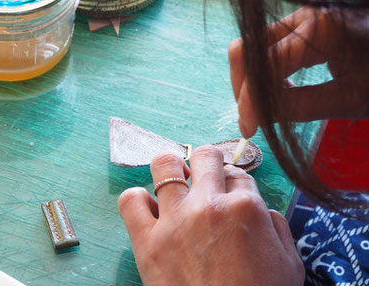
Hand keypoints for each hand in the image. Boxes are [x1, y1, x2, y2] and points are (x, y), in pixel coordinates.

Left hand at [119, 146, 303, 285]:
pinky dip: (137, 199)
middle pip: (204, 156)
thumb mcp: (289, 263)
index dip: (234, 183)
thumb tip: (260, 209)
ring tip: (174, 184)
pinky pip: (130, 200)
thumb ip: (275, 227)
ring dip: (170, 169)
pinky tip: (148, 210)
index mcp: (245, 208)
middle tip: (204, 178)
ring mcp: (174, 221)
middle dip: (207, 162)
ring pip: (164, 165)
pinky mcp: (146, 241)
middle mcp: (208, 206)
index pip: (237, 174)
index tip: (228, 194)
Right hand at [229, 6, 368, 136]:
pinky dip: (264, 69)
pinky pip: (268, 44)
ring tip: (267, 106)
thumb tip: (258, 117)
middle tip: (252, 118)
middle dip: (242, 86)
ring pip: (253, 44)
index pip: (264, 65)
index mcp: (318, 29)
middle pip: (246, 48)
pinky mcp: (303, 20)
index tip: (248, 129)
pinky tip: (279, 90)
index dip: (250, 100)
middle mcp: (303, 14)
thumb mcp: (351, 98)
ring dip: (250, 78)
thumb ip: (300, 106)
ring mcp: (302, 14)